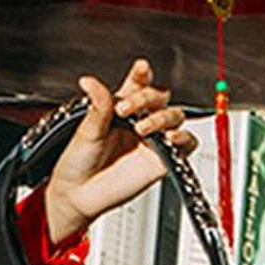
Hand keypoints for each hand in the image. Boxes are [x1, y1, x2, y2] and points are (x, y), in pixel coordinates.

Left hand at [42, 59, 198, 245]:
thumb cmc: (78, 163)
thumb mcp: (86, 131)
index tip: (140, 68)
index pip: (138, 84)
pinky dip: (184, 139)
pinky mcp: (163, 160)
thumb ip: (98, 106)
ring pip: (174, 117)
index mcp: (122, 108)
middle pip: (160, 97)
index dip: (142, 74)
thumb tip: (89, 81)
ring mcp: (153, 140)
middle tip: (125, 109)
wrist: (78, 195)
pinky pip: (186, 145)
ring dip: (162, 117)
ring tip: (141, 128)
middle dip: (146, 98)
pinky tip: (169, 138)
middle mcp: (140, 120)